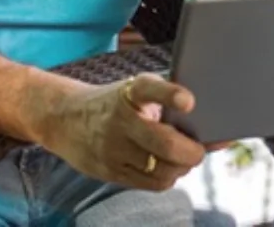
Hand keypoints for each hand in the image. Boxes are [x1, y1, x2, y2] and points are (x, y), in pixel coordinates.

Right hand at [38, 74, 206, 191]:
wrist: (65, 119)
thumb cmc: (115, 103)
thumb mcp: (135, 91)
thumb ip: (165, 101)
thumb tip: (207, 126)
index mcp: (129, 92)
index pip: (150, 89)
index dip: (170, 95)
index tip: (188, 102)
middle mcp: (120, 120)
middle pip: (164, 143)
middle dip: (191, 152)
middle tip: (199, 150)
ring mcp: (113, 149)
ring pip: (160, 169)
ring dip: (181, 168)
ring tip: (184, 160)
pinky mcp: (110, 172)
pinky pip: (149, 184)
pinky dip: (166, 178)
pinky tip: (168, 168)